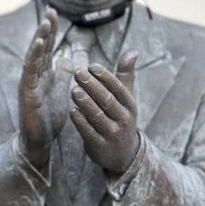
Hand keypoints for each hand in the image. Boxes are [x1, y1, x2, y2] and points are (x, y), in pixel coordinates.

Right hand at [18, 8, 65, 168]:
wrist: (39, 140)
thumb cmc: (49, 117)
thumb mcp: (62, 91)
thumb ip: (65, 75)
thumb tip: (71, 58)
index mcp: (44, 74)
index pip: (48, 48)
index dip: (51, 31)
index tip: (55, 13)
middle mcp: (35, 75)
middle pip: (40, 47)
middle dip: (45, 29)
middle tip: (51, 11)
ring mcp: (29, 83)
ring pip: (34, 56)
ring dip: (39, 38)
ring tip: (45, 23)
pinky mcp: (26, 92)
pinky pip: (29, 71)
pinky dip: (34, 56)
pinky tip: (39, 44)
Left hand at [70, 51, 139, 173]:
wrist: (123, 154)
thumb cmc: (120, 117)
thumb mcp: (125, 98)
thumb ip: (125, 75)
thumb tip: (132, 51)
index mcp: (129, 105)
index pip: (118, 88)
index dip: (105, 77)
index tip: (91, 66)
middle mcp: (123, 119)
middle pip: (107, 100)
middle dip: (93, 86)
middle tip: (78, 73)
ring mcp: (112, 134)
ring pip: (98, 116)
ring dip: (86, 103)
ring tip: (73, 90)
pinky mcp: (100, 146)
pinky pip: (89, 132)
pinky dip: (81, 122)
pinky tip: (72, 111)